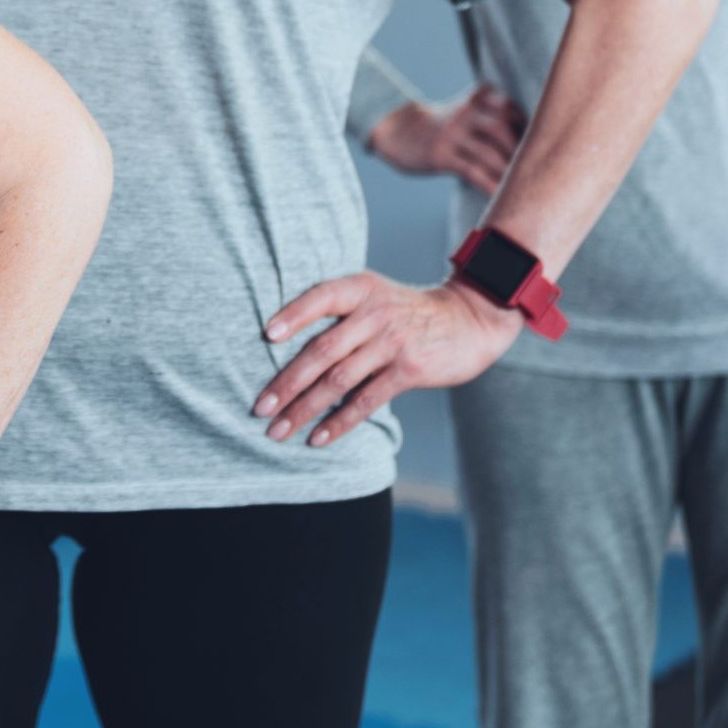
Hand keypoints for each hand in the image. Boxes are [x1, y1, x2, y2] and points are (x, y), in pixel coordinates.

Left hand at [252, 272, 522, 445]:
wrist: (468, 321)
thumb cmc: (407, 312)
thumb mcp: (375, 295)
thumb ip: (340, 310)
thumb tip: (284, 338)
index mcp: (360, 289)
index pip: (320, 297)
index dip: (293, 315)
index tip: (265, 336)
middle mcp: (374, 314)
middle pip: (321, 350)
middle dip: (287, 382)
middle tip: (259, 407)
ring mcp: (392, 343)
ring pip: (338, 380)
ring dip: (304, 409)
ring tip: (278, 430)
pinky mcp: (408, 370)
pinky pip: (366, 400)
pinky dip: (340, 421)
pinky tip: (318, 438)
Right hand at [366, 87, 524, 195]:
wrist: (400, 132)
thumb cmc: (448, 128)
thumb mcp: (469, 111)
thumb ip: (499, 118)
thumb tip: (536, 144)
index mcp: (476, 97)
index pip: (508, 108)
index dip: (525, 127)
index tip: (537, 142)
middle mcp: (463, 112)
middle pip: (499, 128)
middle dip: (518, 150)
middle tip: (530, 167)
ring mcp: (450, 134)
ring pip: (487, 153)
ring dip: (507, 172)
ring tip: (519, 186)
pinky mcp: (440, 155)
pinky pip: (471, 171)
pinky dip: (489, 184)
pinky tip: (499, 195)